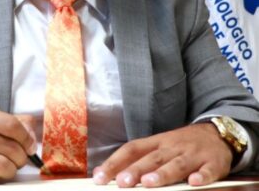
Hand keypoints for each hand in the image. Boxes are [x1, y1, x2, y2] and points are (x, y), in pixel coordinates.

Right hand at [0, 107, 36, 183]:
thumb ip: (14, 122)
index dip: (27, 138)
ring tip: (9, 165)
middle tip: (20, 158)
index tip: (30, 145)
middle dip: (22, 157)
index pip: (11, 125)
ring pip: (3, 166)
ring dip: (12, 169)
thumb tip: (33, 136)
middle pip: (10, 148)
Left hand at [93, 123, 232, 187]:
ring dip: (162, 174)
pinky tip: (194, 183)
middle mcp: (172, 147)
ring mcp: (192, 154)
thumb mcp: (158, 147)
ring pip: (176, 164)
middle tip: (122, 182)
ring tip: (148, 183)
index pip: (131, 150)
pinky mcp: (213, 163)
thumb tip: (101, 172)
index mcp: (156, 142)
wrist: (217, 134)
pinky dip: (201, 176)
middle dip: (136, 170)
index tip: (100, 177)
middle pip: (152, 158)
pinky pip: (207, 170)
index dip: (115, 162)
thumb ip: (134, 159)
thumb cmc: (181, 145)